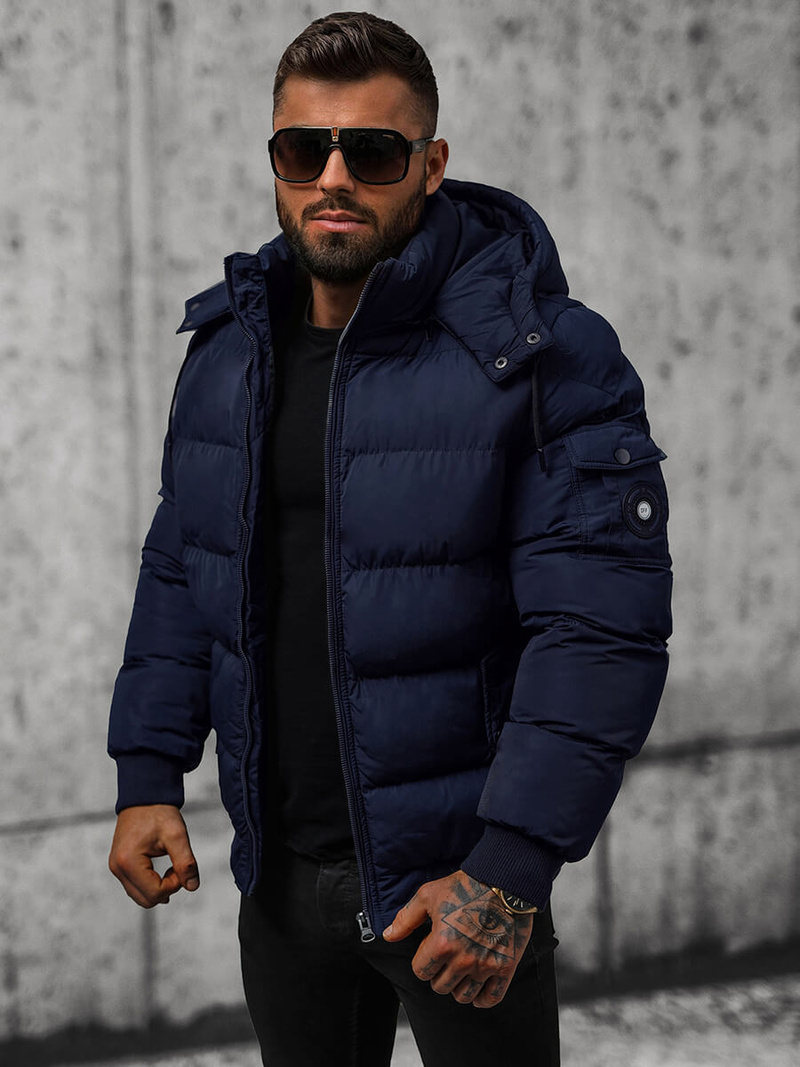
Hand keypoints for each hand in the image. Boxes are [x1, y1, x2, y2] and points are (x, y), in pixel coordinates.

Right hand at [108, 804, 198, 907]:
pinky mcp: (119, 866)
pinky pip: (135, 887)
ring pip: (140, 896)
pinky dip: (151, 884)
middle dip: (167, 889)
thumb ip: (185, 862)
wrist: (144, 796)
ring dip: (159, 888)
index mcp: (128, 862)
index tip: (182, 866)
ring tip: (171, 866)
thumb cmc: (159, 812)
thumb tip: (192, 887)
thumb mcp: (177, 835)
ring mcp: (116, 868)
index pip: (156, 892)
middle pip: (146, 900)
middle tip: (177, 867)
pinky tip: (162, 869)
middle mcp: (117, 868)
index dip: (175, 884)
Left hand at [383, 870, 532, 1007]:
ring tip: (460, 972)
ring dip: (458, 987)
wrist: (503, 883)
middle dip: (439, 974)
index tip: (430, 950)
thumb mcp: (428, 896)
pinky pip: (491, 998)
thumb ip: (406, 919)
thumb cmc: (464, 886)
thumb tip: (388, 936)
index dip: (422, 961)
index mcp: (441, 943)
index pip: (421, 972)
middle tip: (445, 960)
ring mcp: (485, 965)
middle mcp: (462, 959)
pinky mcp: (505, 967)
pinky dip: (482, 999)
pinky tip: (477, 991)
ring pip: (463, 996)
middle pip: (440, 986)